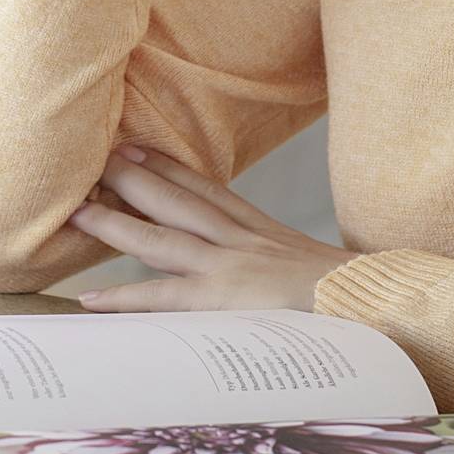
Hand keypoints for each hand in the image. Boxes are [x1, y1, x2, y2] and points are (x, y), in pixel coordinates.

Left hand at [61, 145, 360, 311]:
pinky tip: (89, 299)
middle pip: (179, 200)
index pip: (210, 191)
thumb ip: (291, 269)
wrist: (377, 307)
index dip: (172, 167)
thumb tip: (278, 282)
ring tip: (76, 212)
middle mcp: (242, 240)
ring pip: (159, 238)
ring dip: (115, 224)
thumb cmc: (356, 300)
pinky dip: (123, 297)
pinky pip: (161, 296)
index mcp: (265, 232)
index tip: (139, 146)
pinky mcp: (221, 301)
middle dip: (135, 177)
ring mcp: (229, 268)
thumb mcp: (320, 271)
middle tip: (95, 158)